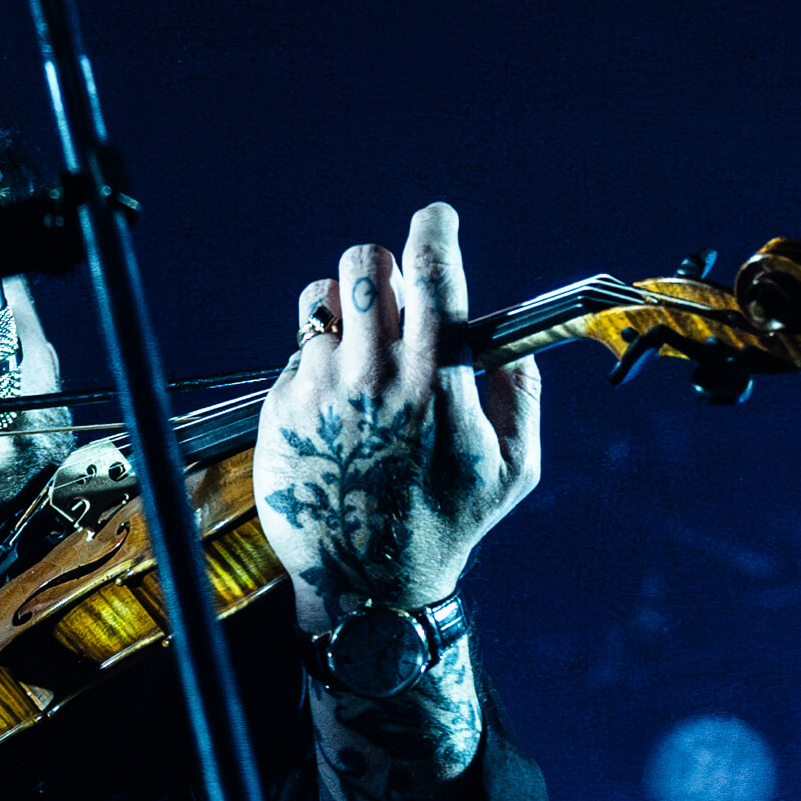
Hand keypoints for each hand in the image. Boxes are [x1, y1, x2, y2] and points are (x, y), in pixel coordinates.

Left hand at [254, 204, 540, 632]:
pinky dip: (319, 356)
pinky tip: (337, 398)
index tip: (435, 217)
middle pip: (365, 265)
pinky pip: (298, 348)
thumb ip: (519, 396)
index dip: (435, 231)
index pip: (434, 277)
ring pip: (322, 298)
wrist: (365, 584)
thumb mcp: (513, 470)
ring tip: (360, 340)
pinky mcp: (281, 407)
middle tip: (393, 290)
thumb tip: (508, 342)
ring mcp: (321, 389)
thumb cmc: (446, 524)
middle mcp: (375, 377)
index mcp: (438, 382)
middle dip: (382, 263)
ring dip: (344, 305)